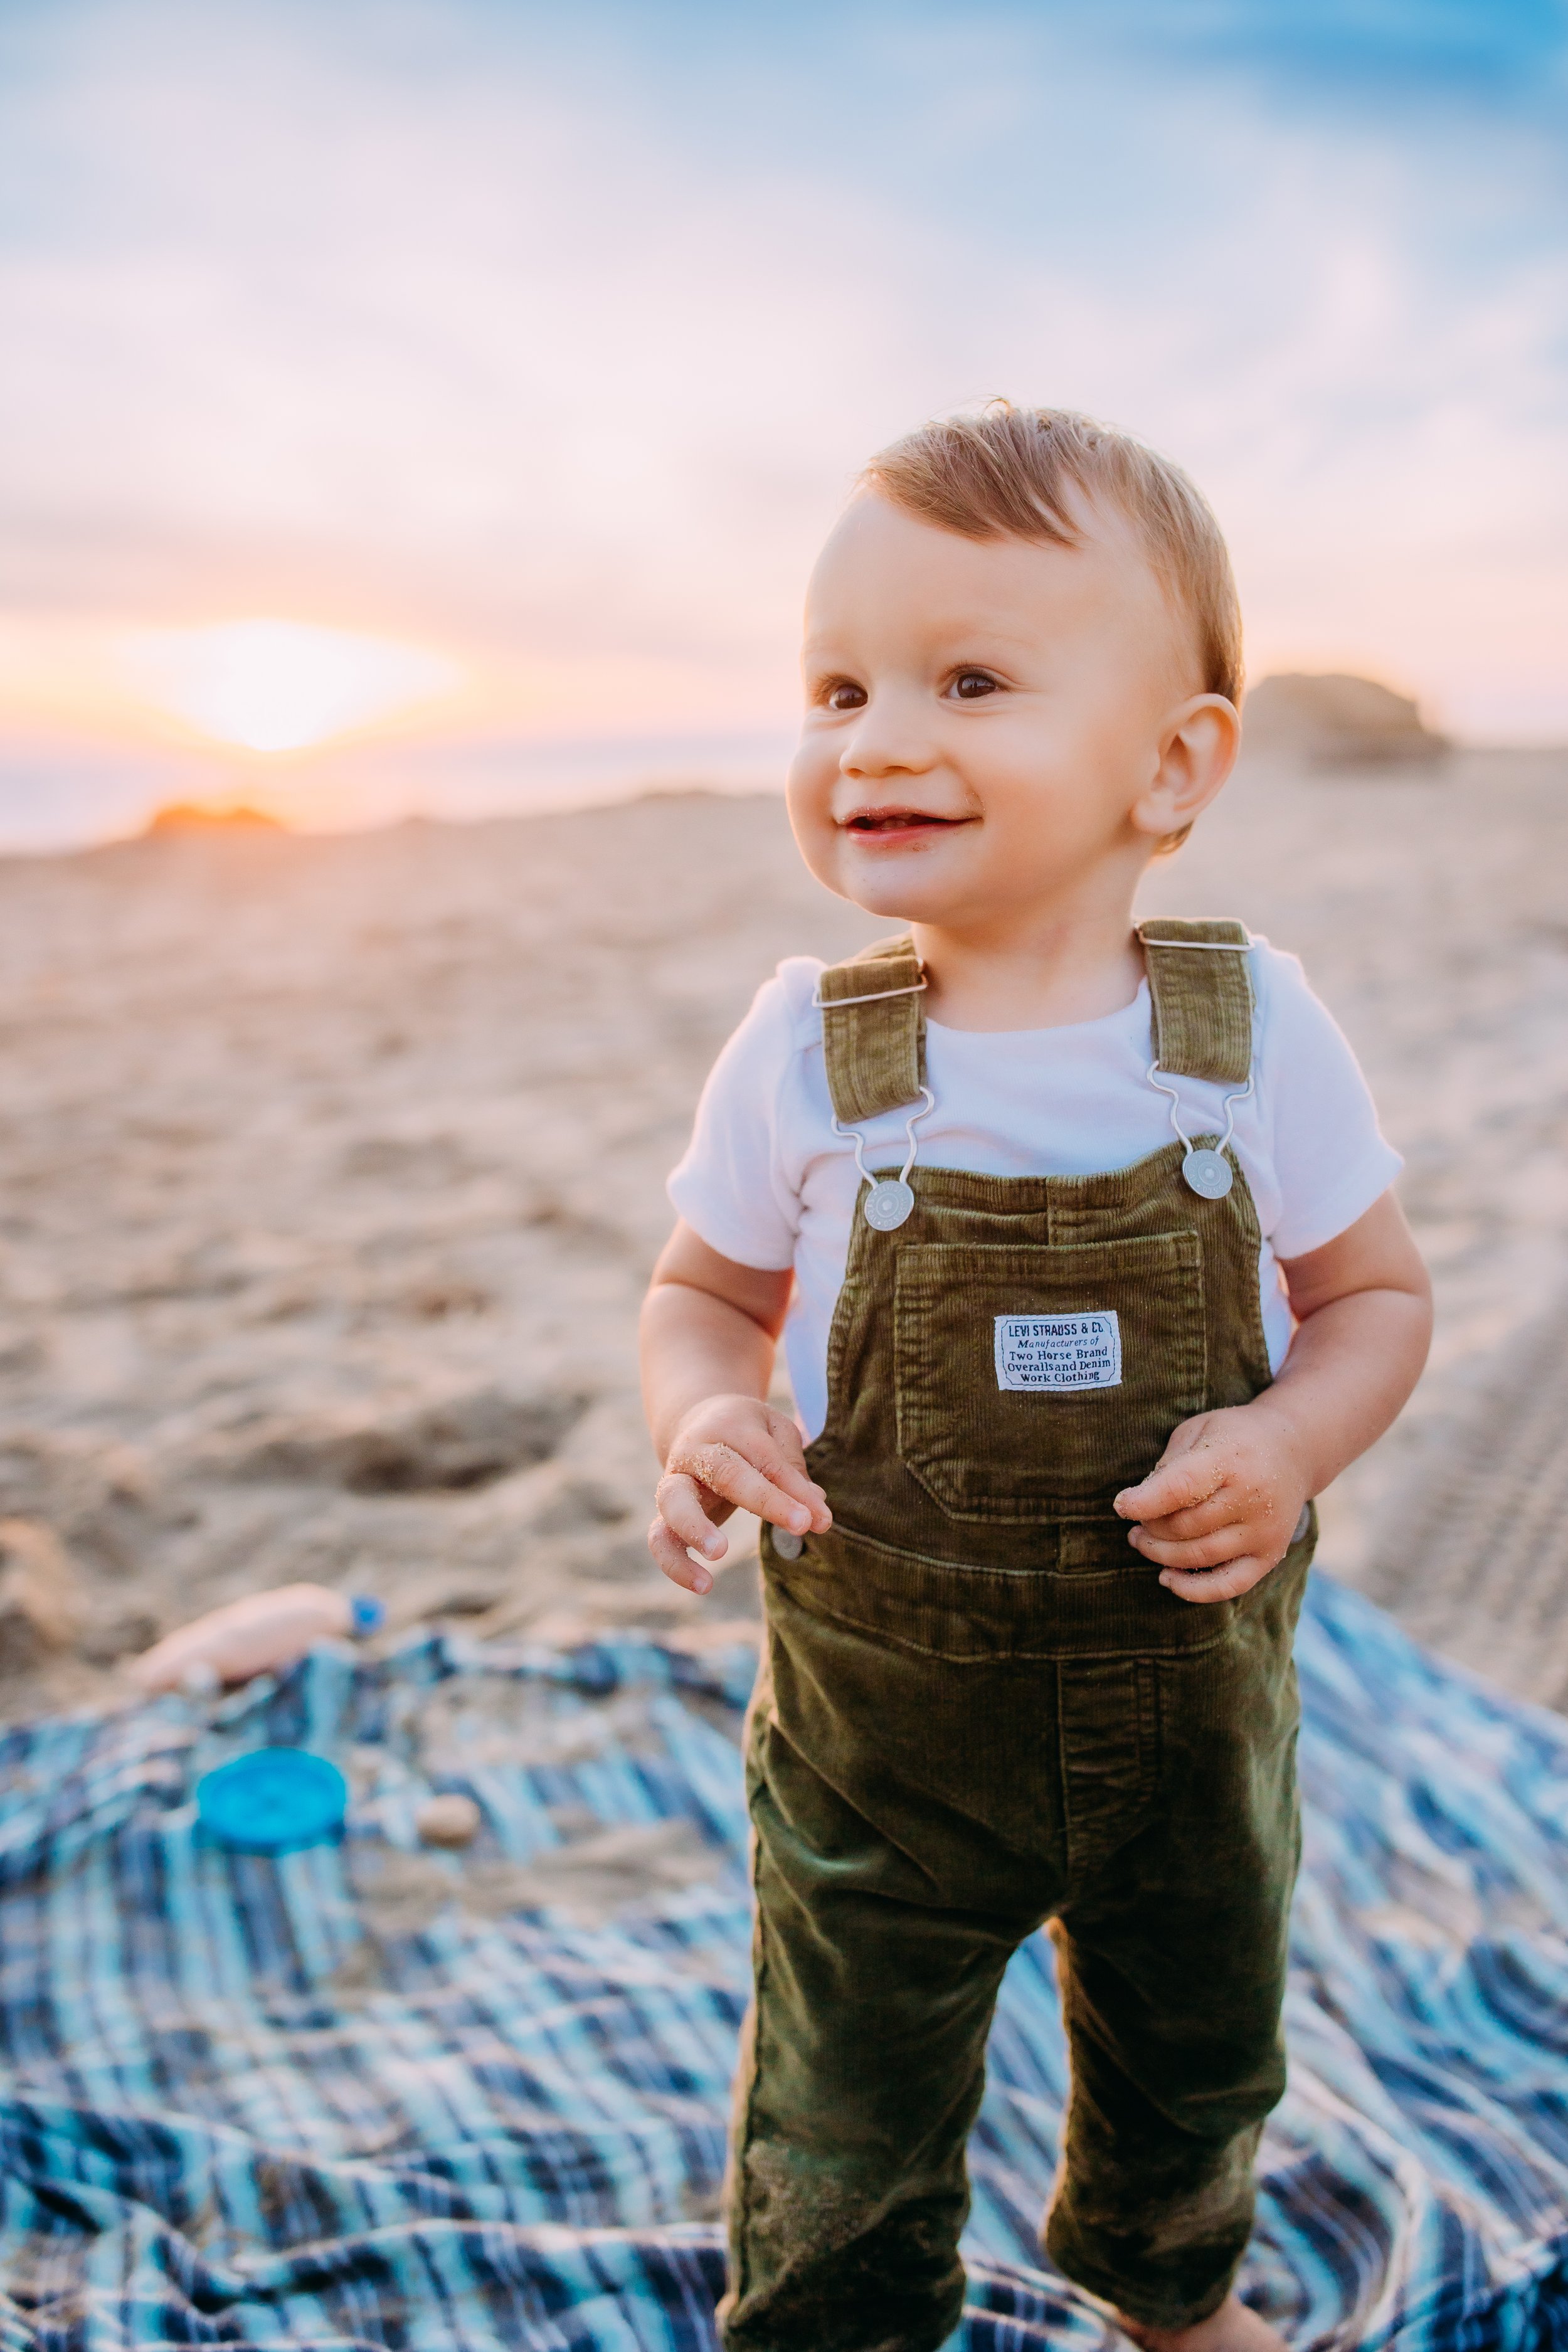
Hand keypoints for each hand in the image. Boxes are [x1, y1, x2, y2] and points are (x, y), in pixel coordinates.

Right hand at [649, 1393, 831, 1594]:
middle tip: (800, 1526)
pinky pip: (659, 1539)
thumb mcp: (775, 1434)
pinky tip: (704, 1586)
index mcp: (730, 1426)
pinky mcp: (665, 1513)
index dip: (795, 1490)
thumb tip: (815, 1510)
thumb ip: (793, 1469)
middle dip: (765, 1500)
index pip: (766, 1458)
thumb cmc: (748, 1433)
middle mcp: (696, 1450)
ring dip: (695, 1527)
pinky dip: (675, 1564)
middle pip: (725, 1472)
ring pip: (674, 1502)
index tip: (821, 1520)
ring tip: (720, 1553)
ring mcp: (674, 1481)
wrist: (697, 1422)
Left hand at [1113, 1403, 1307, 1603]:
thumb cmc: (1233, 1438)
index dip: (1143, 1502)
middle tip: (1135, 1522)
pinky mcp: (1270, 1555)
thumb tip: (1140, 1504)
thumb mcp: (1199, 1431)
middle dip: (1149, 1527)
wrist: (1294, 1450)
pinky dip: (1193, 1590)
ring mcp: (1263, 1531)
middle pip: (1184, 1526)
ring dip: (1160, 1554)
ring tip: (1141, 1541)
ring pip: (1199, 1556)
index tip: (1121, 1506)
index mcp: (1230, 1458)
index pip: (1179, 1488)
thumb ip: (1170, 1465)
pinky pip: (1228, 1585)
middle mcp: (1251, 1498)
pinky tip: (1167, 1578)